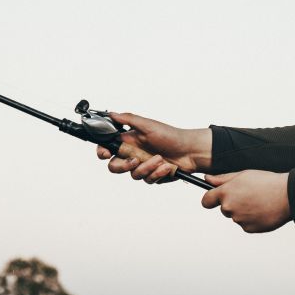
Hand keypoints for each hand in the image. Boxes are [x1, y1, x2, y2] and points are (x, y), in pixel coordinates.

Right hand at [96, 112, 212, 183]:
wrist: (191, 151)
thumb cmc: (171, 136)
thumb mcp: (149, 125)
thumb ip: (128, 120)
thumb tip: (112, 114)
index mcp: (130, 141)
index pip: (108, 148)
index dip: (103, 152)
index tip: (105, 153)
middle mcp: (134, 154)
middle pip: (115, 166)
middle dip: (123, 166)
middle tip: (135, 160)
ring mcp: (143, 166)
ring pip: (133, 175)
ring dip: (147, 168)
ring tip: (160, 159)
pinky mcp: (152, 175)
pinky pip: (148, 180)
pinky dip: (157, 173)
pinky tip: (167, 166)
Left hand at [201, 171, 291, 232]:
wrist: (287, 196)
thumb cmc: (267, 182)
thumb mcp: (243, 174)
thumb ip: (222, 179)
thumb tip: (207, 179)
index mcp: (226, 193)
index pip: (206, 201)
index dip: (210, 199)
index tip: (213, 199)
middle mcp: (229, 208)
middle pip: (224, 208)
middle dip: (232, 203)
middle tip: (249, 195)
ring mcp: (239, 220)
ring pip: (236, 216)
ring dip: (243, 211)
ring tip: (259, 201)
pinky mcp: (249, 228)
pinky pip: (246, 224)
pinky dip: (252, 219)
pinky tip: (262, 210)